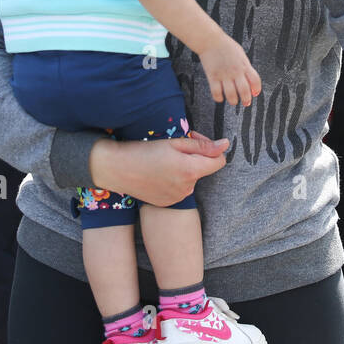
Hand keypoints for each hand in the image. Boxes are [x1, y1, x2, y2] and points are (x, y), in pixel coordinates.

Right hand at [90, 132, 229, 206]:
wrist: (117, 169)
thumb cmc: (144, 151)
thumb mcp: (174, 142)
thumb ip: (203, 145)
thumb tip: (226, 145)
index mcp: (191, 170)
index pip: (219, 162)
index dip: (211, 149)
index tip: (196, 140)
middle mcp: (187, 188)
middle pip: (203, 169)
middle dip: (195, 157)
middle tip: (174, 147)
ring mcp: (177, 198)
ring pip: (191, 179)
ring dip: (184, 169)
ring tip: (163, 160)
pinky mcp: (168, 203)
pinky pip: (180, 189)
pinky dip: (173, 180)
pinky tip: (158, 173)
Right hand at [198, 34, 261, 105]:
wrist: (210, 40)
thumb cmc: (226, 46)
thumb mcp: (241, 55)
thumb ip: (246, 67)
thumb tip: (249, 79)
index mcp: (244, 65)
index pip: (255, 80)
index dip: (257, 89)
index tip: (255, 93)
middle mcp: (235, 71)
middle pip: (244, 90)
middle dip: (246, 100)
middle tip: (246, 102)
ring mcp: (224, 75)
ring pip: (231, 95)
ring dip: (233, 101)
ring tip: (233, 101)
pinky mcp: (212, 77)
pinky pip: (216, 92)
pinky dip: (219, 98)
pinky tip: (220, 97)